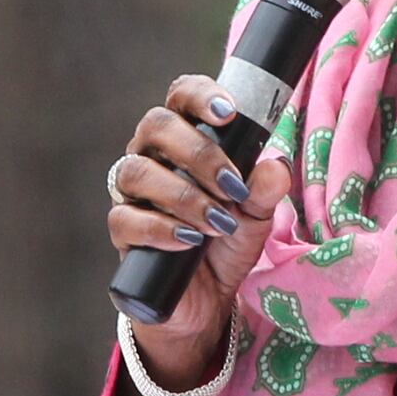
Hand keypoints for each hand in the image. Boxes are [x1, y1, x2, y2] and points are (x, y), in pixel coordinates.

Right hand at [105, 75, 294, 391]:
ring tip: (218, 223)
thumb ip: (266, 189)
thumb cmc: (226, 242)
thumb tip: (273, 166)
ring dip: (183, 195)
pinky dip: (162, 228)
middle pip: (155, 125)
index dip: (200, 96)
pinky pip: (126, 219)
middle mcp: (153, 157)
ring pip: (137, 171)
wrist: (206, 299)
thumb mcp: (257, 216)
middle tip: (232, 185)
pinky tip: (189, 241)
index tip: (229, 114)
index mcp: (185, 139)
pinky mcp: (122, 231)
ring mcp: (132, 194)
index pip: (182, 98)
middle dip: (198, 152)